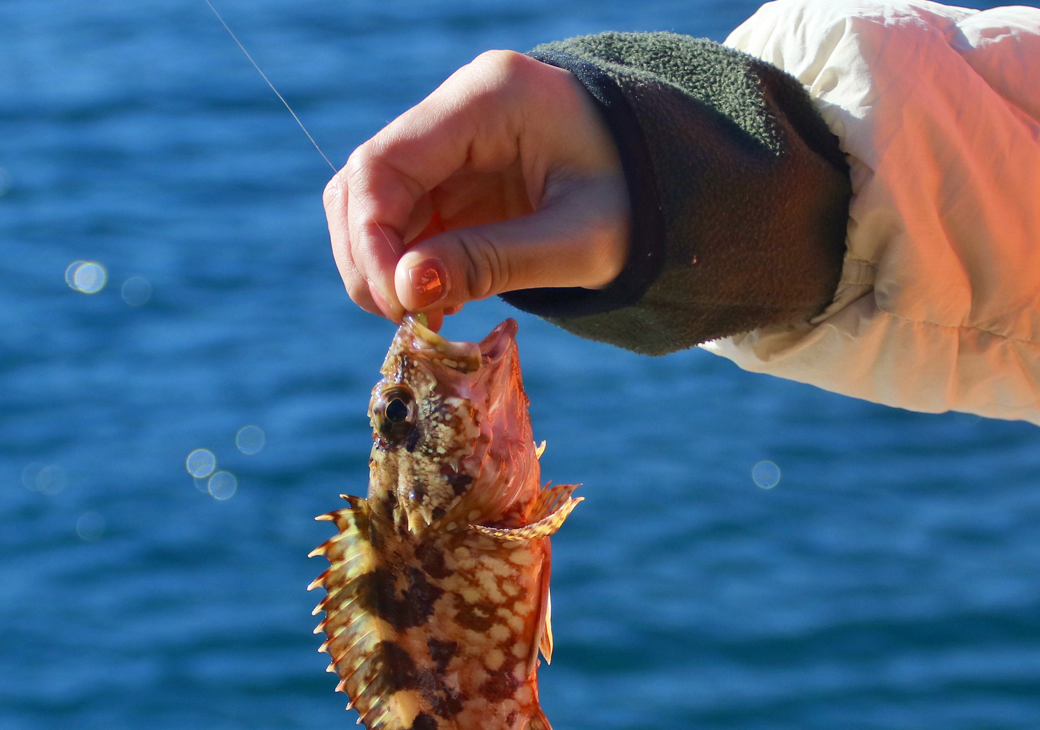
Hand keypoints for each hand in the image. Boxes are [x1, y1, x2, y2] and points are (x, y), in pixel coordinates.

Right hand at [323, 51, 628, 321]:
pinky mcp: (455, 177)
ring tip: (425, 317)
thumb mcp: (579, 242)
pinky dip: (410, 268)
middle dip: (371, 259)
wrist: (673, 186)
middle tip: (405, 320)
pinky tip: (442, 301)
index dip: (369, 238)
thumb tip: (405, 292)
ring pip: (374, 205)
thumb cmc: (639, 205)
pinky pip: (406, 223)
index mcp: (490, 99)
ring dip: (385, 267)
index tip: (395, 304)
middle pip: (366, 183)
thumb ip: (492, 263)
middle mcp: (459, 108)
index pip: (383, 163)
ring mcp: (453, 142)